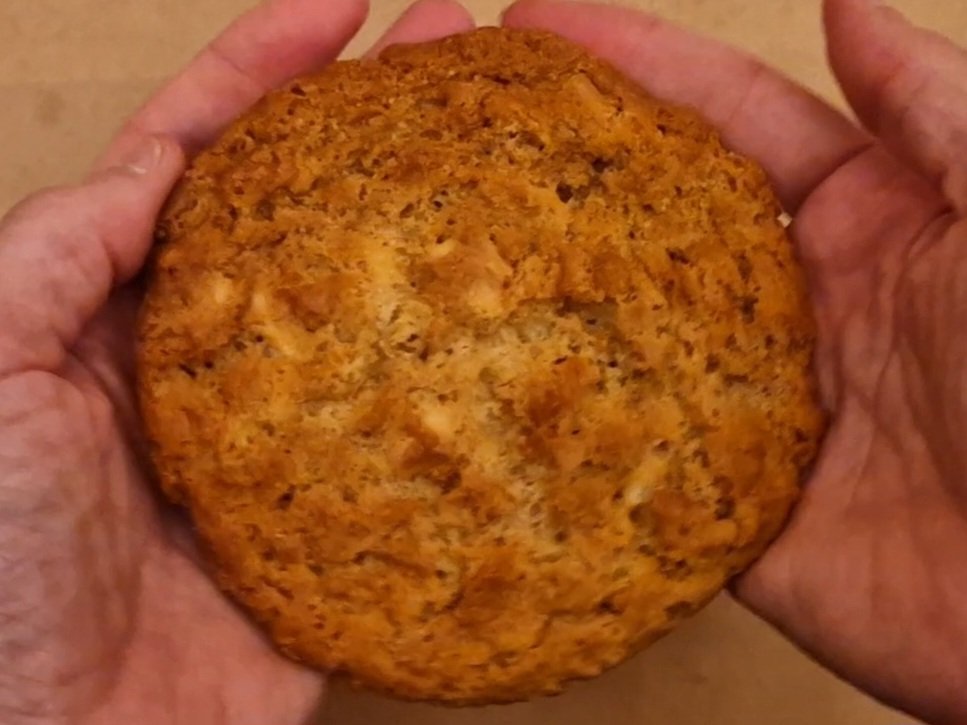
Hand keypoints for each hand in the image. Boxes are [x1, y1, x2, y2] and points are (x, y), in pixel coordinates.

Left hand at [0, 2, 474, 723]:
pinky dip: (461, 382)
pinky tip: (514, 330)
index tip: (341, 8)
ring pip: (370, 311)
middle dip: (374, 123)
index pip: (200, 159)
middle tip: (455, 55)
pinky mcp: (340, 515)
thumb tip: (153, 169)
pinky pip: (408, 433)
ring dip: (434, 235)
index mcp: (121, 315)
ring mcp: (286, 434)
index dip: (263, 72)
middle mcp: (213, 359)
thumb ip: (54, 261)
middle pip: (304, 215)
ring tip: (509, 160)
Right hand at [505, 0, 966, 721]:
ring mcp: (750, 404)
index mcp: (863, 225)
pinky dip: (569, 426)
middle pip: (656, 218)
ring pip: (627, 331)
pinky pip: (633, 456)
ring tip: (442, 241)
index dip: (636, 66)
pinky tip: (485, 384)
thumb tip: (848, 2)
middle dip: (562, 165)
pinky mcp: (726, 504)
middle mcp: (791, 305)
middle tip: (455, 122)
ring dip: (546, 292)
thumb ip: (934, 114)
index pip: (726, 122)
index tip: (536, 31)